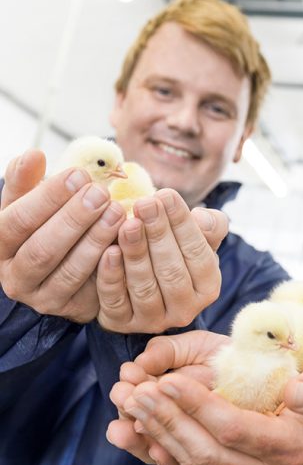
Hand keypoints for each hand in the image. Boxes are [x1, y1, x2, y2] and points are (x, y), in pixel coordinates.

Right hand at [0, 150, 124, 321]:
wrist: (59, 269)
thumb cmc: (44, 227)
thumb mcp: (28, 203)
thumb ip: (26, 181)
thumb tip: (32, 155)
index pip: (17, 222)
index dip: (47, 197)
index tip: (79, 174)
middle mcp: (16, 278)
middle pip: (42, 250)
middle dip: (74, 219)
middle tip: (101, 193)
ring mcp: (45, 298)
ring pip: (69, 272)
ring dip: (95, 240)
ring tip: (118, 212)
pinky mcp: (74, 308)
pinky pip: (94, 290)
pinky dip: (110, 266)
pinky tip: (125, 243)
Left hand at [96, 190, 227, 332]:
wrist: (145, 280)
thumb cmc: (177, 251)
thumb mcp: (200, 237)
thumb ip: (211, 225)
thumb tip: (202, 218)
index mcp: (208, 287)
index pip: (198, 254)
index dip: (182, 224)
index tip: (166, 195)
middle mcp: (185, 310)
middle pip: (172, 271)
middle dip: (157, 234)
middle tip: (145, 203)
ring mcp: (153, 320)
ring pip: (145, 287)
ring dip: (135, 253)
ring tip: (127, 223)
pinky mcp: (122, 323)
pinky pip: (116, 301)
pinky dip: (112, 276)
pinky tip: (108, 251)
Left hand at [108, 338, 302, 464]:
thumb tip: (296, 391)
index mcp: (288, 443)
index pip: (234, 428)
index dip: (198, 406)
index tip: (167, 380)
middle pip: (204, 449)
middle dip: (166, 420)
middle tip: (134, 392)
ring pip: (192, 461)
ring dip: (155, 434)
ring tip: (126, 407)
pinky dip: (160, 452)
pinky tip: (135, 436)